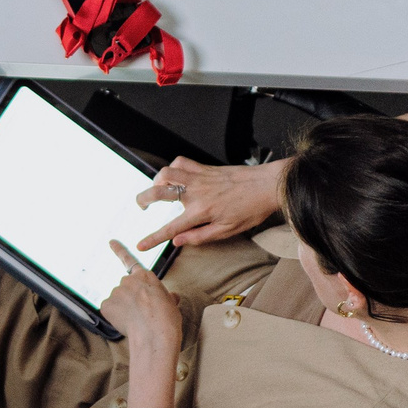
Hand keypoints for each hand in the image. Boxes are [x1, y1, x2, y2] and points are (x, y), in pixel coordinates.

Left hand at [103, 241, 183, 374]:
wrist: (155, 334)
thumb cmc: (167, 319)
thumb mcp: (171, 303)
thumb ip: (165, 295)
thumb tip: (171, 297)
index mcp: (144, 276)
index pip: (129, 260)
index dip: (118, 250)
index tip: (110, 242)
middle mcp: (127, 280)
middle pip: (126, 288)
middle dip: (130, 298)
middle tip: (141, 312)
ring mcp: (115, 292)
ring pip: (117, 300)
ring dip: (123, 308)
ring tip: (136, 320)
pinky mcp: (106, 305)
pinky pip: (109, 310)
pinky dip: (115, 316)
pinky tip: (126, 323)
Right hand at [135, 157, 286, 250]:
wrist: (267, 185)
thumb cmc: (251, 209)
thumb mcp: (228, 230)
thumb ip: (200, 236)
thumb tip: (177, 242)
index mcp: (201, 212)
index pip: (171, 228)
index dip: (153, 238)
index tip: (140, 245)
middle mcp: (195, 193)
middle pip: (158, 193)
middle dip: (143, 199)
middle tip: (141, 206)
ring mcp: (198, 177)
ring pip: (165, 173)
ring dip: (156, 181)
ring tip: (157, 190)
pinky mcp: (204, 168)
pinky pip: (180, 162)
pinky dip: (173, 168)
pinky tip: (175, 177)